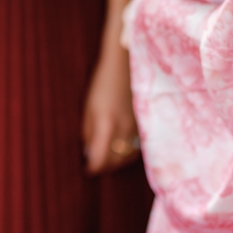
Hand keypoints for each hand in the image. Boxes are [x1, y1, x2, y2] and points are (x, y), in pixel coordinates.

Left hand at [82, 40, 141, 175]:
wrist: (127, 63)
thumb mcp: (89, 105)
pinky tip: (121, 148)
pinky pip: (137, 147)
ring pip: (127, 156)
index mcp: (106, 124)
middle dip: (104, 166)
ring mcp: (137, 127)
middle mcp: (123, 129)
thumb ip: (88, 130)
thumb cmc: (103, 81)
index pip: (99, 158)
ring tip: (107, 158)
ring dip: (116, 161)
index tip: (87, 169)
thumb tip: (87, 151)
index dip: (92, 167)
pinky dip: (128, 152)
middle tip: (95, 165)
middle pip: (114, 161)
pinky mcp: (145, 124)